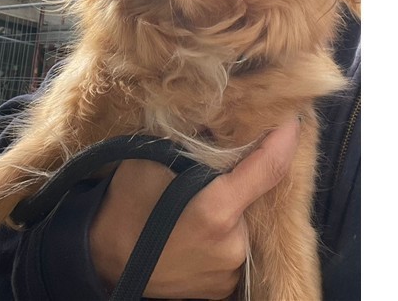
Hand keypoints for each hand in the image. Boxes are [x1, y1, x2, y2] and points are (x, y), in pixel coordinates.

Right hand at [89, 119, 300, 298]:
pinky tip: (196, 224)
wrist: (106, 265)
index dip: (284, 140)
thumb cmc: (125, 209)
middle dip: (243, 174)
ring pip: (243, 221)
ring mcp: (231, 271)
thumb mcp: (146, 162)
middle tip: (221, 158)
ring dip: (231, 204)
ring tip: (198, 197)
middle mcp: (232, 244)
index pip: (267, 169)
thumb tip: (210, 114)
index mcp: (214, 211)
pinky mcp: (226, 287)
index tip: (291, 118)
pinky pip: (234, 245)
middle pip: (254, 195)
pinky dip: (224, 229)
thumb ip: (183, 142)